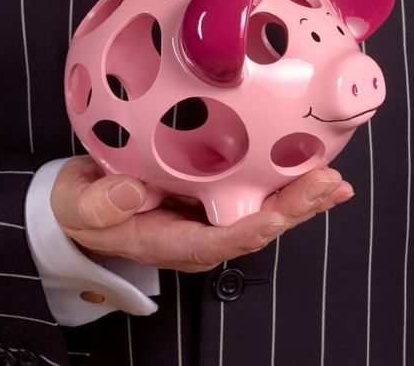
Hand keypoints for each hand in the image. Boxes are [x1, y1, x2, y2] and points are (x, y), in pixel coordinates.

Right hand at [50, 155, 353, 272]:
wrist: (79, 205)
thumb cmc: (80, 208)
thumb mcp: (79, 206)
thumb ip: (102, 203)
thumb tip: (135, 191)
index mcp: (171, 243)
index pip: (221, 240)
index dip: (254, 225)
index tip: (280, 210)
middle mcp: (200, 237)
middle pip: (256, 227)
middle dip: (295, 208)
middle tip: (328, 184)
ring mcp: (209, 219)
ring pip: (263, 211)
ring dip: (301, 197)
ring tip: (334, 181)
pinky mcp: (214, 199)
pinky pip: (256, 194)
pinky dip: (287, 182)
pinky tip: (314, 169)